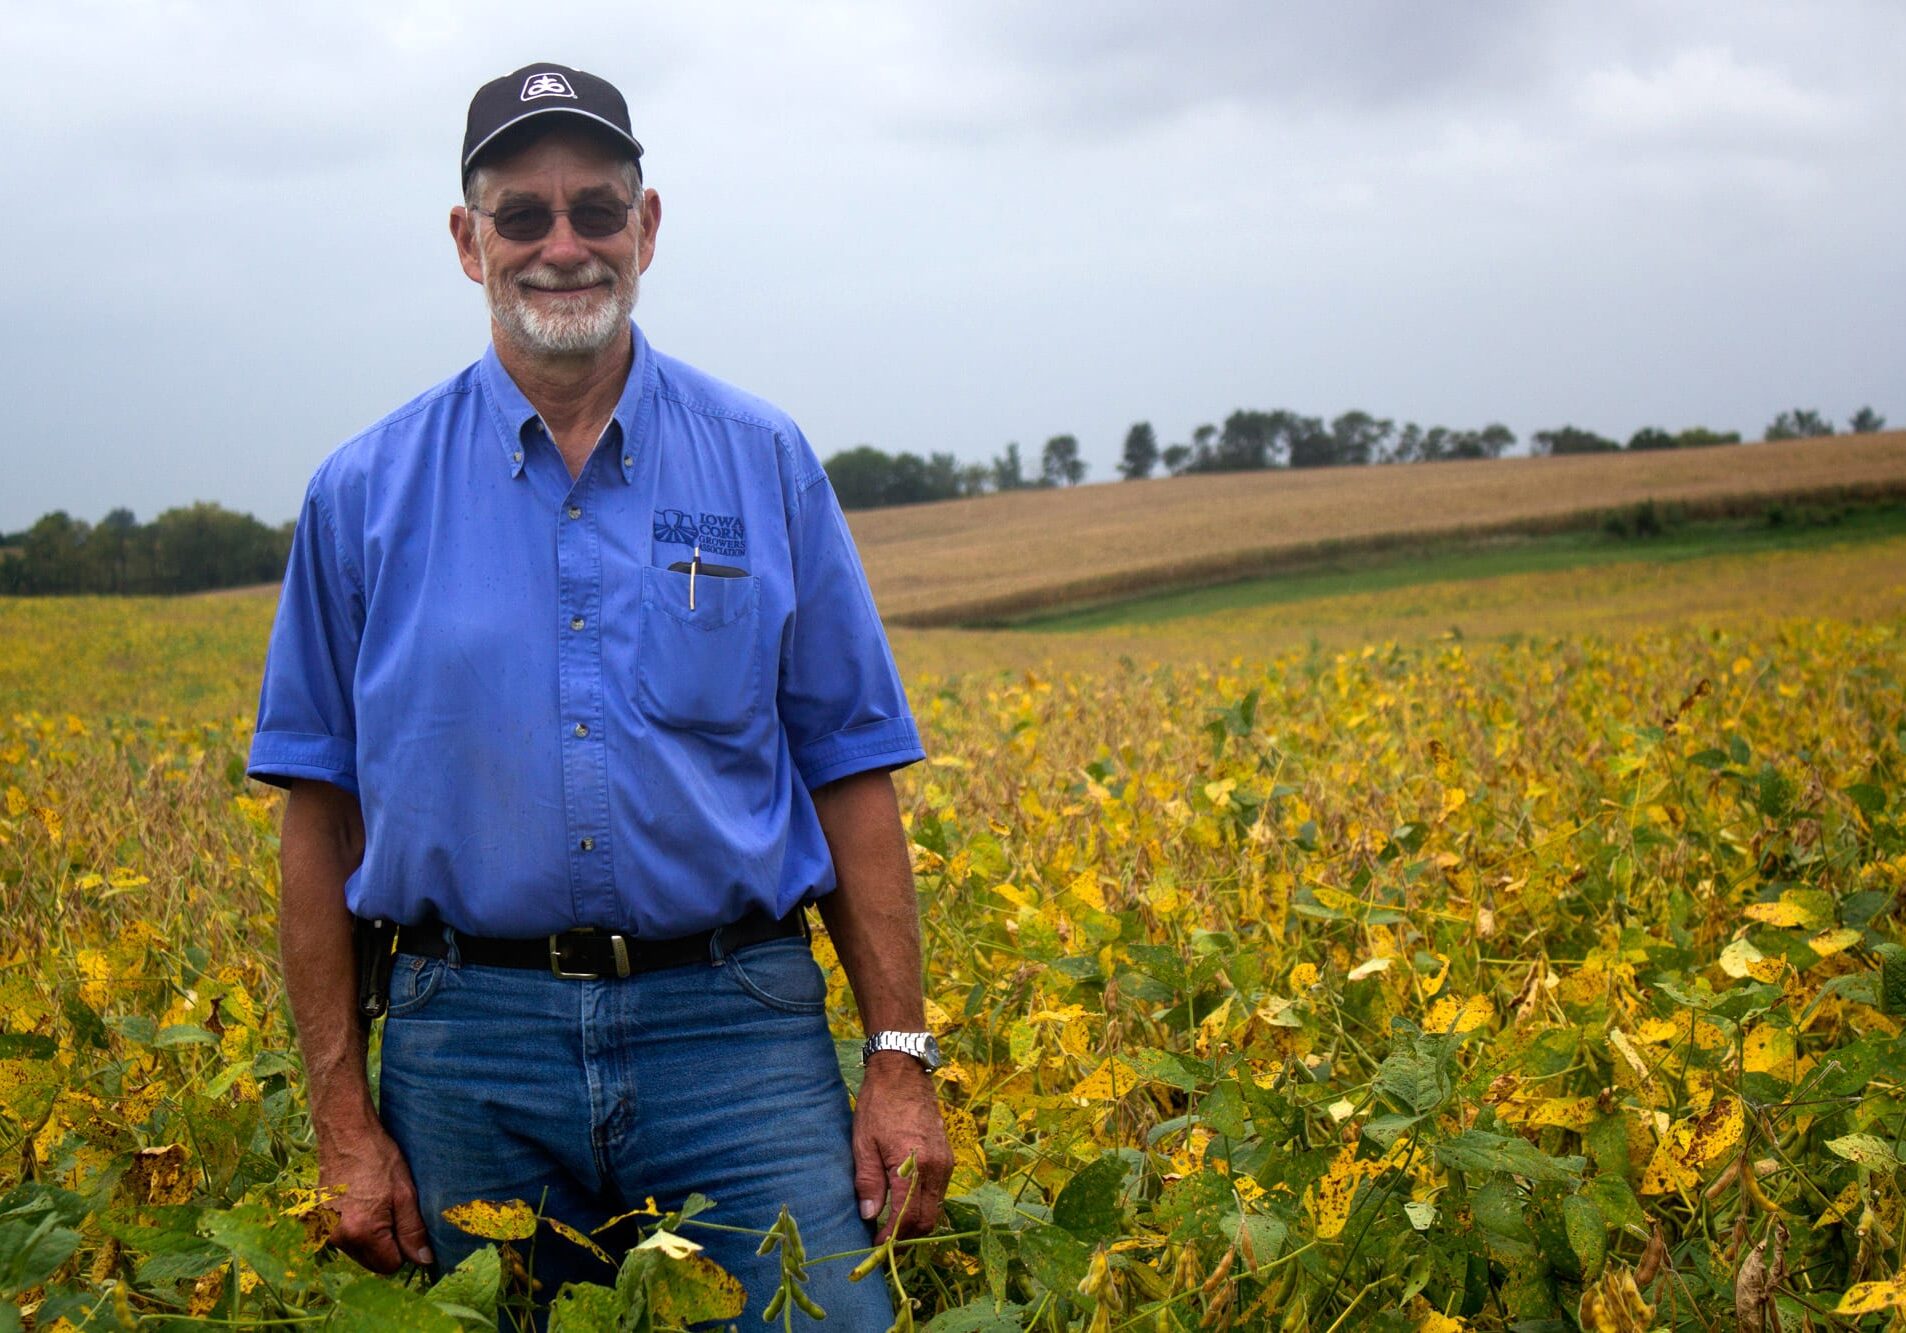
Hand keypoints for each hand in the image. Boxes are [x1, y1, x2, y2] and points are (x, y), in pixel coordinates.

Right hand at [318, 1120, 433, 1272]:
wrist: (345, 1133)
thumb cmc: (378, 1158)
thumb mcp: (405, 1193)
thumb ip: (413, 1231)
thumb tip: (423, 1260)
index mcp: (361, 1233)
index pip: (390, 1265)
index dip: (404, 1249)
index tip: (408, 1224)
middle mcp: (338, 1238)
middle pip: (372, 1262)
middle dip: (388, 1245)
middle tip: (394, 1211)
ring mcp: (325, 1230)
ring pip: (359, 1251)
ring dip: (372, 1237)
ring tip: (378, 1203)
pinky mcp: (319, 1221)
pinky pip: (346, 1238)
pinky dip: (357, 1227)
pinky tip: (363, 1202)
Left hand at [852, 1053, 952, 1243]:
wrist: (903, 1072)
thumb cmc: (878, 1105)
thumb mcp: (863, 1143)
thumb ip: (868, 1182)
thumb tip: (869, 1216)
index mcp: (915, 1166)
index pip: (906, 1218)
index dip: (890, 1237)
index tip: (875, 1246)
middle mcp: (937, 1168)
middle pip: (926, 1220)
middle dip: (906, 1237)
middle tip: (883, 1241)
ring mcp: (946, 1163)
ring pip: (935, 1208)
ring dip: (915, 1222)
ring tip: (891, 1225)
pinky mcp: (947, 1156)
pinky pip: (938, 1192)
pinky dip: (923, 1204)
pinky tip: (904, 1202)